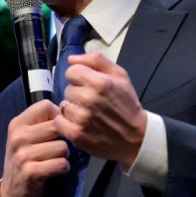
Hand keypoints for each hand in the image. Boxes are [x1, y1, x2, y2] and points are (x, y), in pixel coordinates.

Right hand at [0, 99, 70, 196]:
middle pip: (57, 126)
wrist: (13, 194)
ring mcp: (23, 155)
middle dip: (63, 138)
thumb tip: (65, 110)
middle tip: (56, 149)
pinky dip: (63, 168)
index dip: (57, 117)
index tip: (54, 130)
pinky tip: (55, 171)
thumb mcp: (24, 137)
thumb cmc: (24, 160)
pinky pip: (61, 164)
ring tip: (54, 161)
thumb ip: (40, 122)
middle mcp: (18, 137)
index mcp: (17, 124)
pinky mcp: (31, 172)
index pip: (46, 106)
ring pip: (62, 147)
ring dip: (64, 156)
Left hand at [54, 52, 146, 168]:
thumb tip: (71, 59)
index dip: (79, 77)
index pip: (71, 71)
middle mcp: (89, 99)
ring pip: (64, 105)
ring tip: (87, 114)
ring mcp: (82, 118)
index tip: (87, 84)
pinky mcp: (76, 135)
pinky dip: (66, 123)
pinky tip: (79, 124)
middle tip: (91, 101)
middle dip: (77, 93)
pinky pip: (59, 122)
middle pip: (68, 89)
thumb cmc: (127, 104)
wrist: (136, 137)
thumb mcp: (120, 75)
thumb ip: (96, 60)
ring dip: (73, 109)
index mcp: (100, 82)